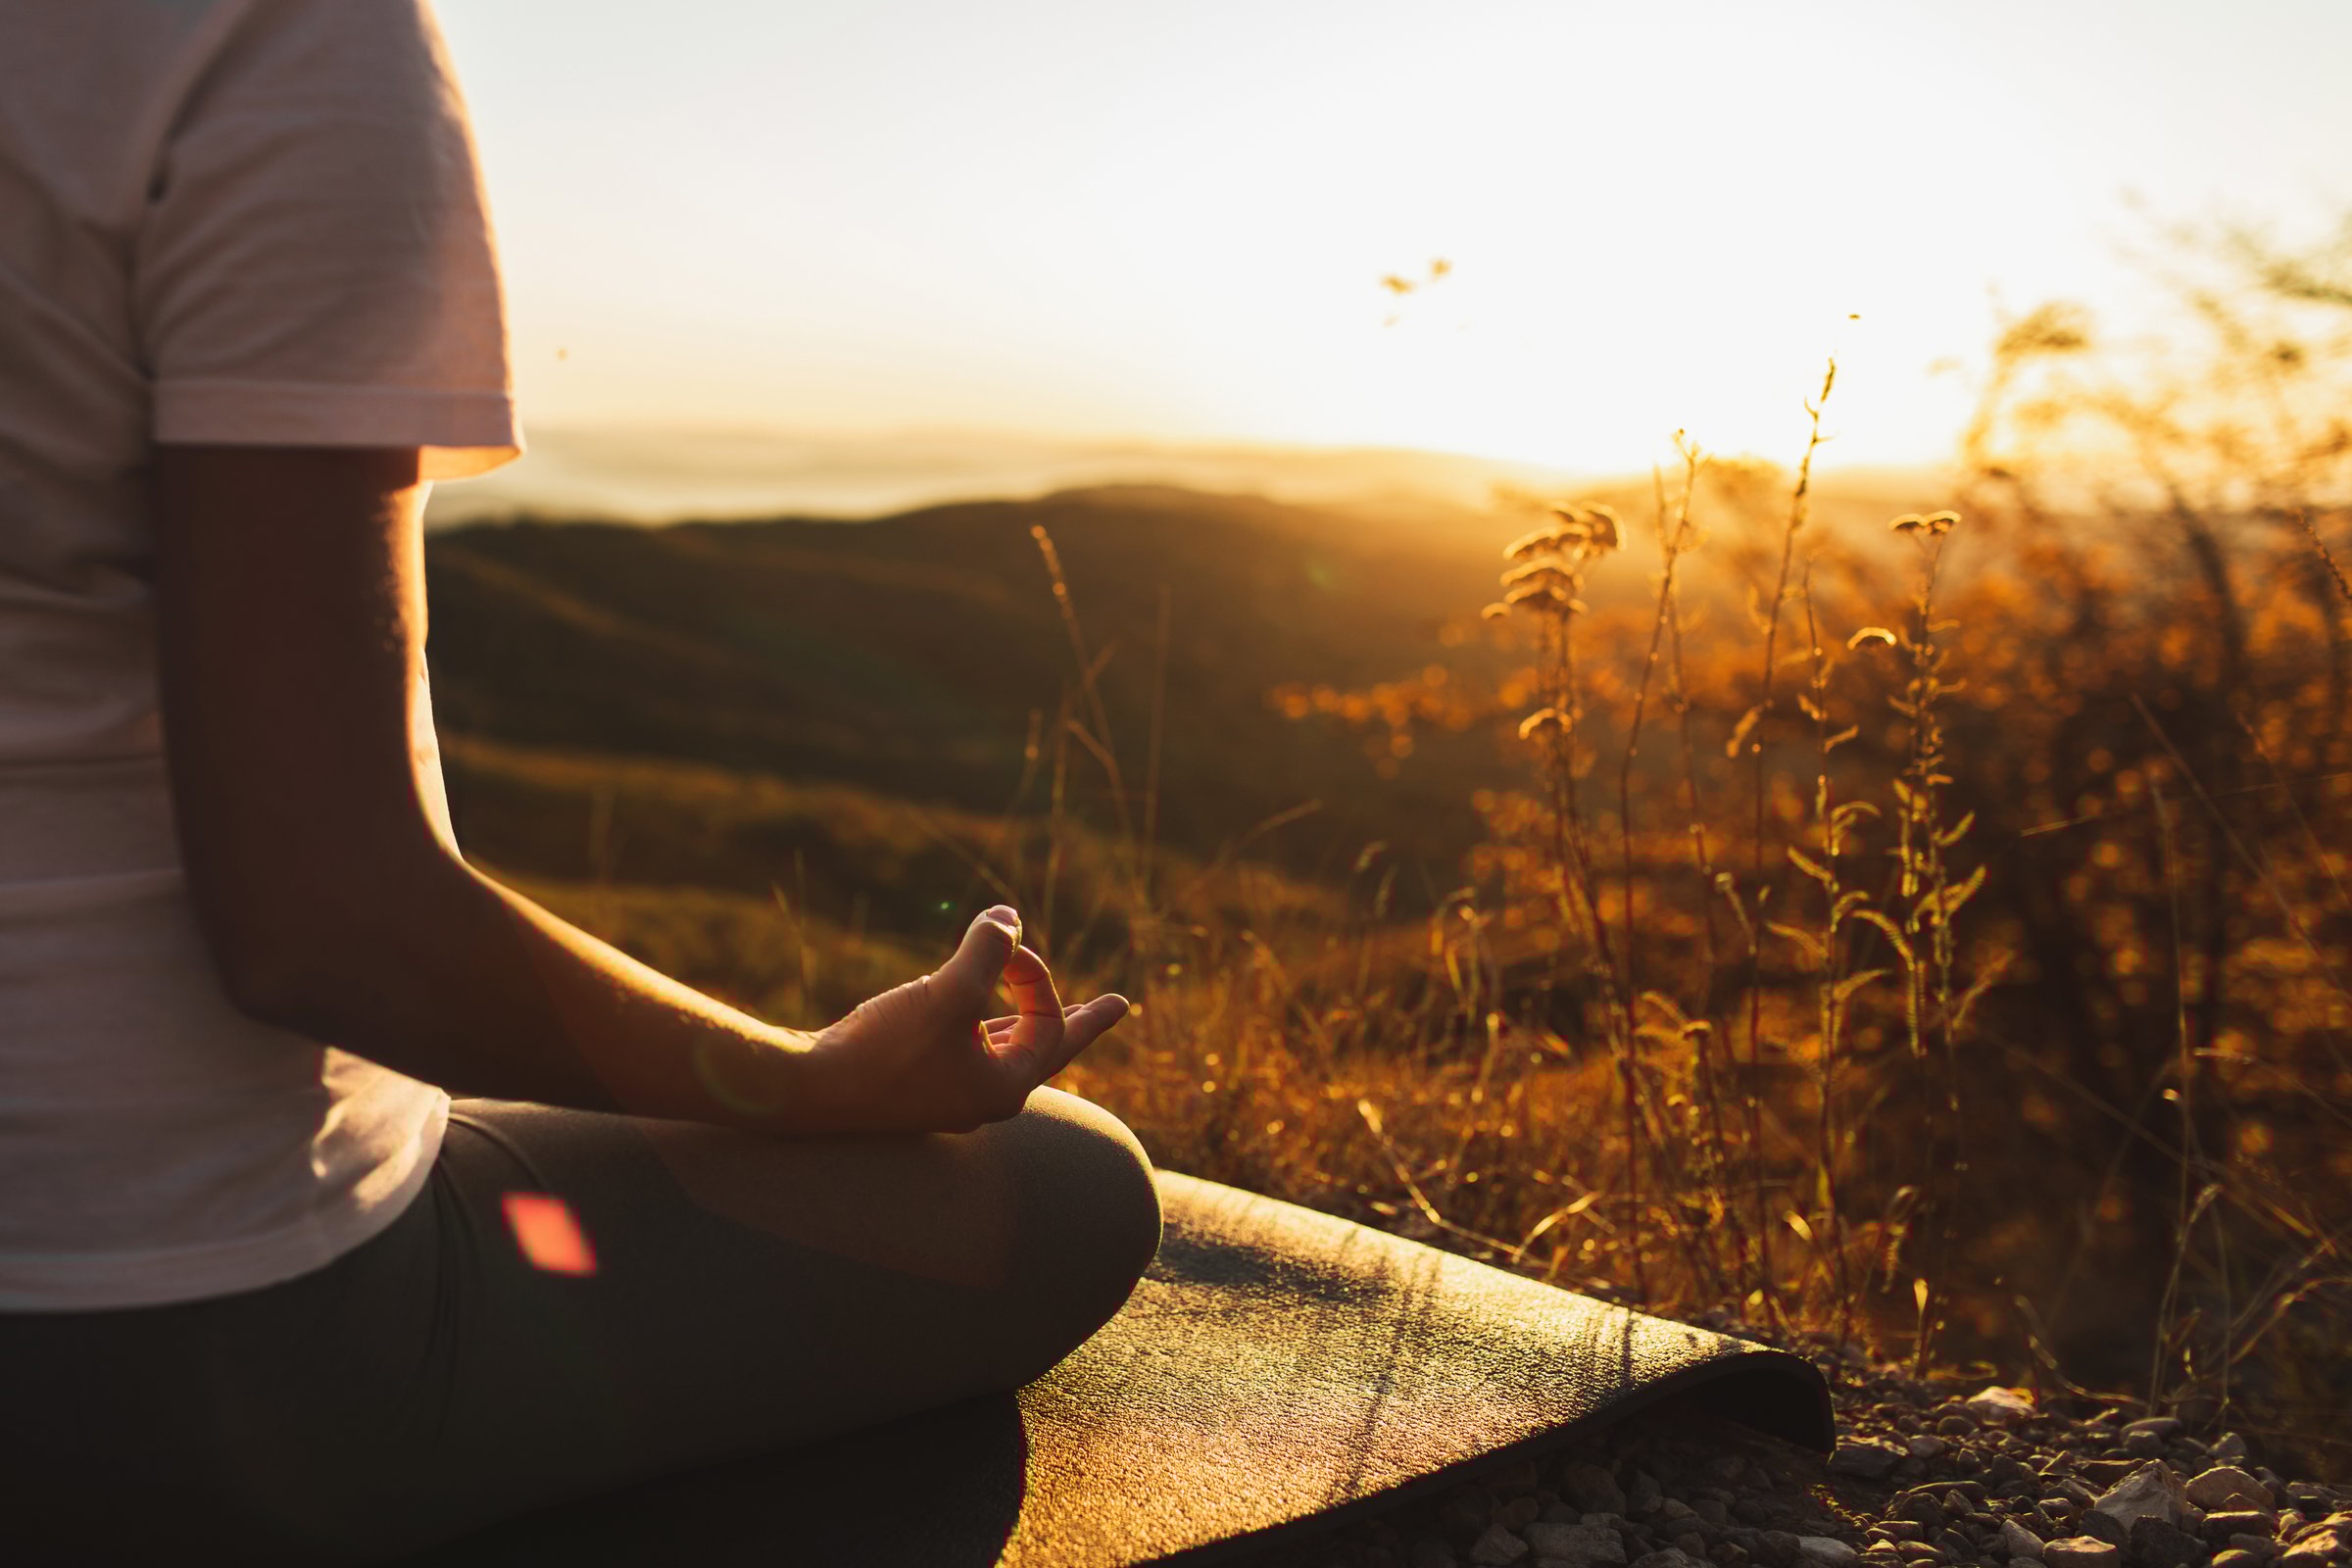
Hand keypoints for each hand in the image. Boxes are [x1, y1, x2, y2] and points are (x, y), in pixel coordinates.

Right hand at [794, 906, 1128, 1133]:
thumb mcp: (947, 993)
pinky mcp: (912, 1087)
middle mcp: (982, 1099)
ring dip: (1019, 1018)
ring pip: (1000, 1050)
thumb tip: (1010, 918)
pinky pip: (961, 1051)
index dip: (1035, 975)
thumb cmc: (882, 1049)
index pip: (1049, 1025)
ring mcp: (946, 1096)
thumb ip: (987, 952)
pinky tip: (966, 1013)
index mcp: (1004, 1087)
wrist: (804, 1092)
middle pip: (1044, 1050)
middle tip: (1116, 1007)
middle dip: (1078, 1022)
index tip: (1001, 946)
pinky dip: (973, 1022)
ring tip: (1045, 1008)